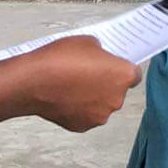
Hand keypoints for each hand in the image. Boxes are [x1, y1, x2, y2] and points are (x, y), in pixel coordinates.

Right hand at [22, 40, 140, 131]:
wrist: (33, 81)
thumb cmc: (61, 58)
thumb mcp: (88, 41)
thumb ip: (101, 53)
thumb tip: (100, 60)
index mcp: (123, 76)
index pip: (134, 74)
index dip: (122, 69)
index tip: (112, 66)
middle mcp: (117, 100)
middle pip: (118, 91)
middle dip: (107, 83)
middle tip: (88, 73)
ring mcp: (99, 116)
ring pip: (102, 105)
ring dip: (94, 97)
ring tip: (73, 85)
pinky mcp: (83, 126)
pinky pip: (86, 115)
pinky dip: (80, 109)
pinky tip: (66, 97)